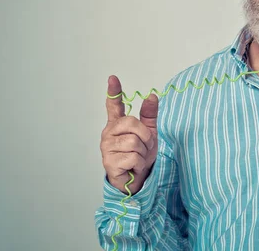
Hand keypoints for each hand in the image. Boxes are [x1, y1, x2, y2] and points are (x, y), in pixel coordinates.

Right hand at [101, 75, 157, 194]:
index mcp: (118, 124)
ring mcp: (107, 148)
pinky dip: (139, 164)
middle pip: (133, 124)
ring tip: (138, 158)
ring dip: (143, 153)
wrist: (137, 179)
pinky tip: (133, 167)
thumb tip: (152, 96)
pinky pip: (132, 157)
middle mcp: (109, 133)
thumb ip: (149, 115)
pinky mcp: (109, 163)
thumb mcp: (149, 133)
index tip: (113, 78)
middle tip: (144, 147)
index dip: (114, 91)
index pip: (114, 105)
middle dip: (145, 137)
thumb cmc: (140, 155)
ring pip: (134, 142)